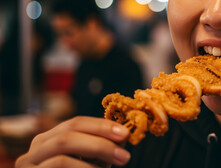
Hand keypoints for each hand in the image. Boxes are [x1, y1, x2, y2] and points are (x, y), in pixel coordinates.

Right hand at [15, 116, 130, 167]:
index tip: (126, 133)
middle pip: (69, 134)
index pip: (76, 123)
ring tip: (117, 165)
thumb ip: (102, 149)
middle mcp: (36, 149)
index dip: (102, 126)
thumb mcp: (90, 164)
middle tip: (125, 156)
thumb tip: (124, 135)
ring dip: (95, 154)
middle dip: (101, 143)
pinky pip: (59, 166)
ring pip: (63, 150)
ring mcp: (29, 165)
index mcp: (50, 139)